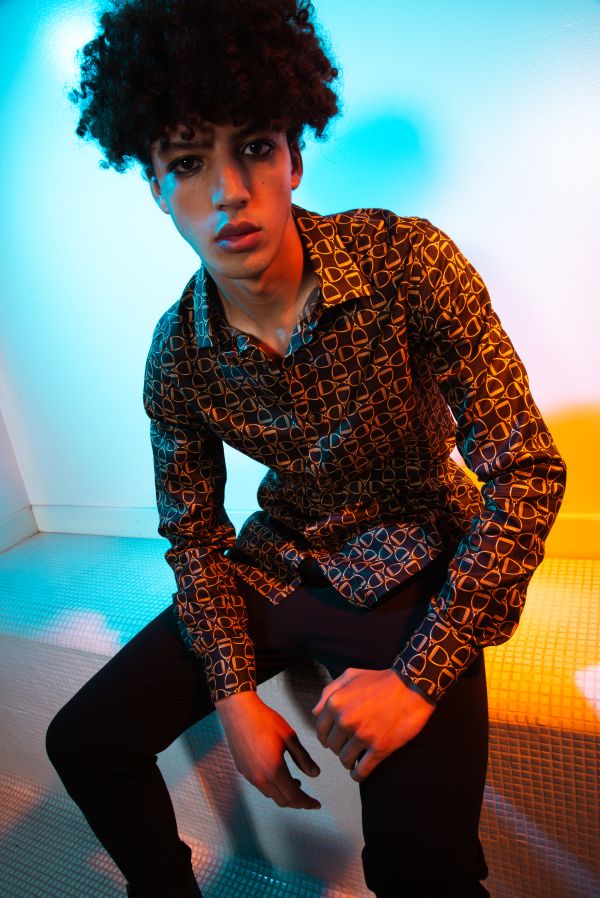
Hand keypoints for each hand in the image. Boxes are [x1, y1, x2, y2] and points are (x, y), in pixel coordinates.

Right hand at [216, 690, 320, 809]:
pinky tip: (279, 775)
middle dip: (297, 802)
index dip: (307, 802)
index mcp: (274, 770)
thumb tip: (315, 774)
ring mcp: (249, 775)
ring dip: (285, 794)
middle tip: (309, 799)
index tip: (316, 804)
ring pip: (271, 795)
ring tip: (297, 784)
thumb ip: (303, 758)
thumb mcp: (289, 737)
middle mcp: (260, 777)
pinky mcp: (242, 770)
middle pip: (282, 800)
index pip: (294, 797)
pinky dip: (273, 787)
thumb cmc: (265, 720)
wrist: (238, 710)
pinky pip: (261, 786)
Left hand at [311, 667, 434, 782]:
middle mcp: (345, 720)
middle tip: (348, 746)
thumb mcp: (351, 675)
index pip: (320, 730)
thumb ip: (329, 692)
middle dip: (338, 748)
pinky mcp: (379, 748)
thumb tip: (315, 712)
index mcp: (336, 703)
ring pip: (345, 760)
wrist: (412, 687)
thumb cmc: (381, 680)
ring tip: (355, 758)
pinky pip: (362, 770)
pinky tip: (360, 773)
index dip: (326, 737)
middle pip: (332, 747)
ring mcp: (363, 735)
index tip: (333, 740)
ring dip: (348, 762)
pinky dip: (358, 775)